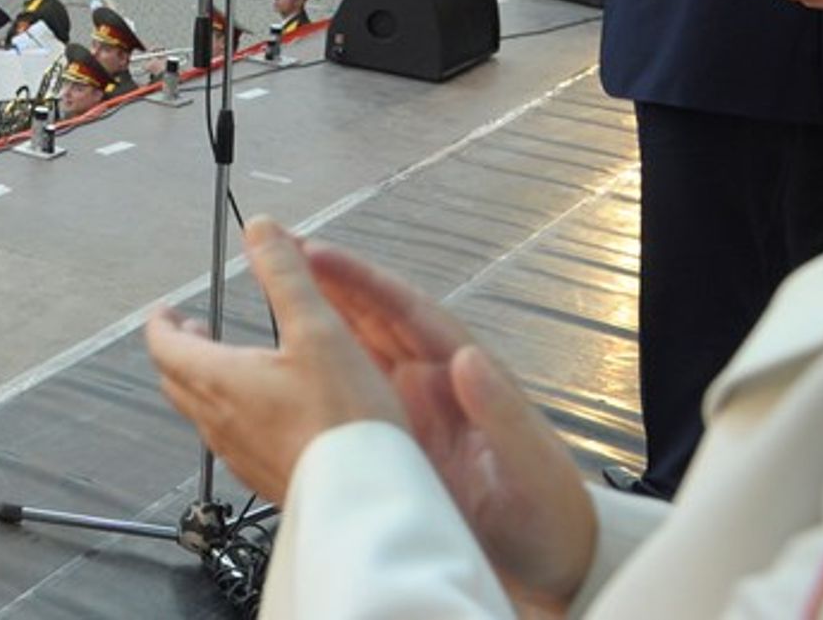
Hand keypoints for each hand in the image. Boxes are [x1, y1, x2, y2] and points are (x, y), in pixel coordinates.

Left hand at [143, 218, 405, 501]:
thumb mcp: (319, 329)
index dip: (161, 322)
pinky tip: (266, 411)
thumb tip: (261, 229)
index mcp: (216, 378)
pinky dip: (232, 412)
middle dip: (179, 349)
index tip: (166, 309)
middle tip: (192, 331)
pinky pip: (231, 438)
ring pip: (202, 411)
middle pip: (176, 379)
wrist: (365, 497)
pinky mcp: (263, 476)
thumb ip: (286, 275)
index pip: (163, 345)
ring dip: (204, 381)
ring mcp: (237, 453)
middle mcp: (216, 419)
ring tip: (229, 365)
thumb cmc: (343, 417)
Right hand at [304, 239, 595, 610]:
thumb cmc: (550, 518)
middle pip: (374, 318)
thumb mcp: (533, 467)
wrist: (547, 571)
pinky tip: (282, 368)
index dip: (360, 279)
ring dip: (317, 317)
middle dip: (328, 282)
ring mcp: (414, 412)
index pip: (407, 312)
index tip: (316, 253)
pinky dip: (316, 372)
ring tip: (271, 289)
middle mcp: (437, 385)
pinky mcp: (396, 443)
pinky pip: (349, 395)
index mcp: (468, 377)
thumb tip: (467, 358)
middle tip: (278, 251)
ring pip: (357, 350)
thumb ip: (503, 414)